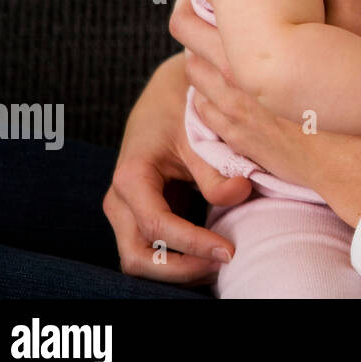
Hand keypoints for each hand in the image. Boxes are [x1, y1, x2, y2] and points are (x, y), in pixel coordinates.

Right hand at [102, 51, 250, 283]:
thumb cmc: (184, 107)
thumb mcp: (200, 132)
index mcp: (131, 176)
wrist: (170, 91)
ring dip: (179, 269)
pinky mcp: (140, 213)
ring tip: (220, 260)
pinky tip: (212, 251)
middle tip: (224, 262)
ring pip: (141, 259)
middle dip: (180, 270)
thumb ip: (216, 167)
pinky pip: (153, 247)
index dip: (193, 245)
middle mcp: (120, 198)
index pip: (157, 226)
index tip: (229, 251)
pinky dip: (180, 258)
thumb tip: (240, 192)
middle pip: (137, 257)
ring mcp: (127, 209)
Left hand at [105, 0, 360, 280]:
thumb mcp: (353, 36)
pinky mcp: (235, 138)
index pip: (201, 11)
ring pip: (192, 74)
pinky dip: (206, 91)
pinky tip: (223, 82)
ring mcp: (231, 112)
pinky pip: (203, 110)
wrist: (354, 167)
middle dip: (190, 14)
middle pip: (186, 38)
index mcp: (253, 51)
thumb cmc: (356, 99)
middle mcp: (233, 80)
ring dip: (198, 54)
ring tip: (213, 39)